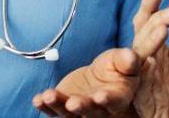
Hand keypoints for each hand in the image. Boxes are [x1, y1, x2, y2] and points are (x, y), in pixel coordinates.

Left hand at [34, 0, 168, 116]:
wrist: (100, 78)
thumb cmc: (117, 69)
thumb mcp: (124, 60)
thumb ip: (128, 59)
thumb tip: (131, 56)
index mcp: (118, 98)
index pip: (114, 102)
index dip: (107, 100)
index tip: (100, 96)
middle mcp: (99, 109)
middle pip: (90, 112)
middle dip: (81, 107)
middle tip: (73, 103)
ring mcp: (80, 110)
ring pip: (69, 113)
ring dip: (58, 105)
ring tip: (48, 95)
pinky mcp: (63, 107)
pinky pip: (53, 110)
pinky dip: (44, 106)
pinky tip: (37, 99)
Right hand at [132, 0, 168, 117]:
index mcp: (164, 51)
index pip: (146, 23)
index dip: (148, 6)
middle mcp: (152, 66)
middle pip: (138, 40)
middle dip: (151, 24)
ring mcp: (148, 85)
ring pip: (133, 62)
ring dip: (141, 47)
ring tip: (160, 33)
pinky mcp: (146, 104)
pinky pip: (132, 90)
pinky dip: (132, 76)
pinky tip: (146, 63)